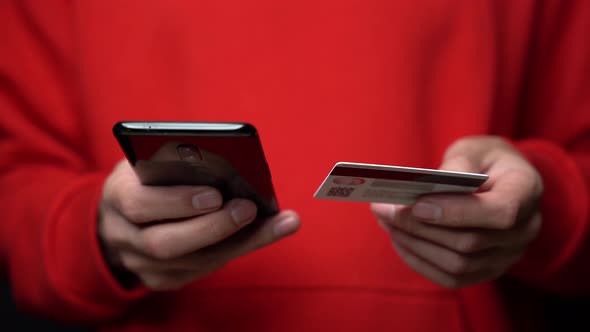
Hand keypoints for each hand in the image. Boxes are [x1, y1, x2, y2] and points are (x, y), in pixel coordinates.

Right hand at [98, 160, 299, 290]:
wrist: (118, 218)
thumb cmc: (146, 179)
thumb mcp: (149, 161)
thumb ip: (175, 161)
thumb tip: (229, 160)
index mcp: (117, 195)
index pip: (140, 203)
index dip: (179, 201)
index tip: (216, 193)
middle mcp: (123, 235)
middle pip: (165, 243)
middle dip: (213, 227)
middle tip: (249, 208)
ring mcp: (140, 263)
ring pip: (191, 263)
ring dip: (238, 242)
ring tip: (277, 222)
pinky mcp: (161, 279)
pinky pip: (201, 271)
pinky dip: (236, 250)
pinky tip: (265, 233)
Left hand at [371, 136, 542, 287]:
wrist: (501, 181)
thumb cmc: (484, 161)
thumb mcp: (474, 149)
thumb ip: (456, 164)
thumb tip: (427, 187)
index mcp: (526, 192)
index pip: (500, 212)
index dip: (456, 212)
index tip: (417, 205)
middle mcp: (524, 230)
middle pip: (470, 242)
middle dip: (420, 227)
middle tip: (384, 209)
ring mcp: (507, 256)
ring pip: (458, 264)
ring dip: (414, 244)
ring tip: (386, 221)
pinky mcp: (487, 271)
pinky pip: (452, 278)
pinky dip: (419, 260)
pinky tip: (399, 239)